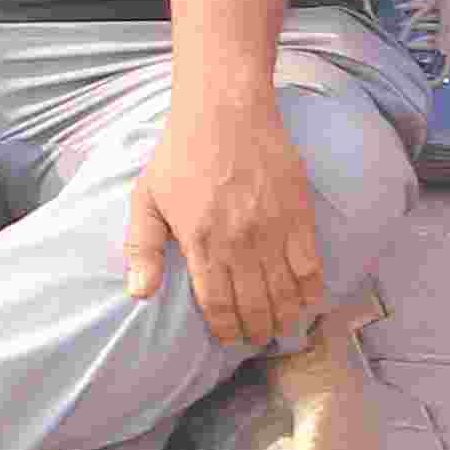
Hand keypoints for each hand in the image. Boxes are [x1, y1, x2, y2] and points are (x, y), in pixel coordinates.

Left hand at [121, 87, 327, 350]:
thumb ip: (142, 248)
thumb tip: (138, 294)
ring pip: (286, 294)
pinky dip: (311, 292)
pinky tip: (306, 302)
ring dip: (285, 318)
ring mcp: (273, 231)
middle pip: (255, 305)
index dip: (225, 328)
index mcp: (200, 242)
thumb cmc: (180, 154)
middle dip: (256, 329)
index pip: (217, 304)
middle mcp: (239, 243)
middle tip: (256, 337)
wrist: (225, 112)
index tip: (229, 337)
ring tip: (280, 326)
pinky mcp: (299, 217)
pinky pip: (311, 269)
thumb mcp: (147, 197)